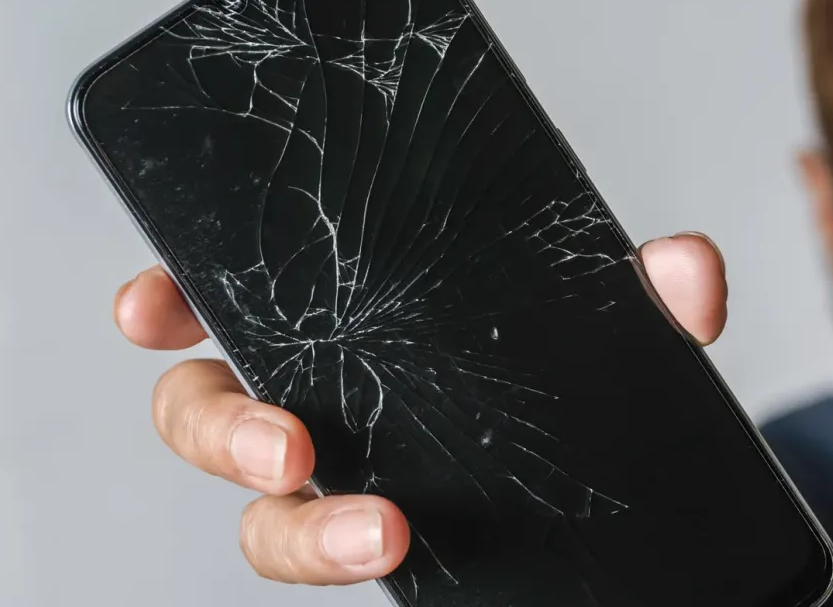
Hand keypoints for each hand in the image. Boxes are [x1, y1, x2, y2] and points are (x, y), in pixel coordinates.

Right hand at [114, 232, 727, 585]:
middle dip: (221, 430)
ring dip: (296, 528)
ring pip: (256, 514)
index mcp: (323, 322)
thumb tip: (686, 273)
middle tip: (286, 445)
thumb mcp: (584, 311)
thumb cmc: (539, 358)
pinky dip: (343, 560)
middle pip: (202, 414)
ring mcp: (331, 476)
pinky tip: (390, 553)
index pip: (220, 302)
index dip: (165, 302)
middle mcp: (307, 398)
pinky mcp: (364, 535)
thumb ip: (630, 290)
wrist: (585, 453)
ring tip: (374, 531)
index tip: (147, 306)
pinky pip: (322, 557)